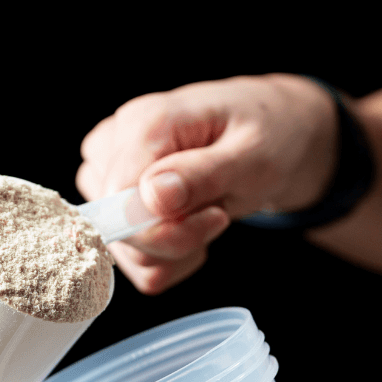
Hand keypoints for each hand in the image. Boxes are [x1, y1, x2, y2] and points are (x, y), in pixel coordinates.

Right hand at [76, 74, 338, 292]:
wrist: (273, 134)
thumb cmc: (266, 136)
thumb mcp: (254, 155)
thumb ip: (202, 175)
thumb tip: (151, 196)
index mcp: (143, 121)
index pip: (119, 199)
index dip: (166, 227)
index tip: (217, 215)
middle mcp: (114, 146)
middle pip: (116, 228)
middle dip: (176, 240)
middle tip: (219, 213)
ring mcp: (108, 175)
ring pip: (122, 250)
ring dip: (173, 252)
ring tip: (206, 214)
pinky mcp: (114, 203)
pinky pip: (129, 260)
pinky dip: (167, 259)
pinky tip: (192, 228)